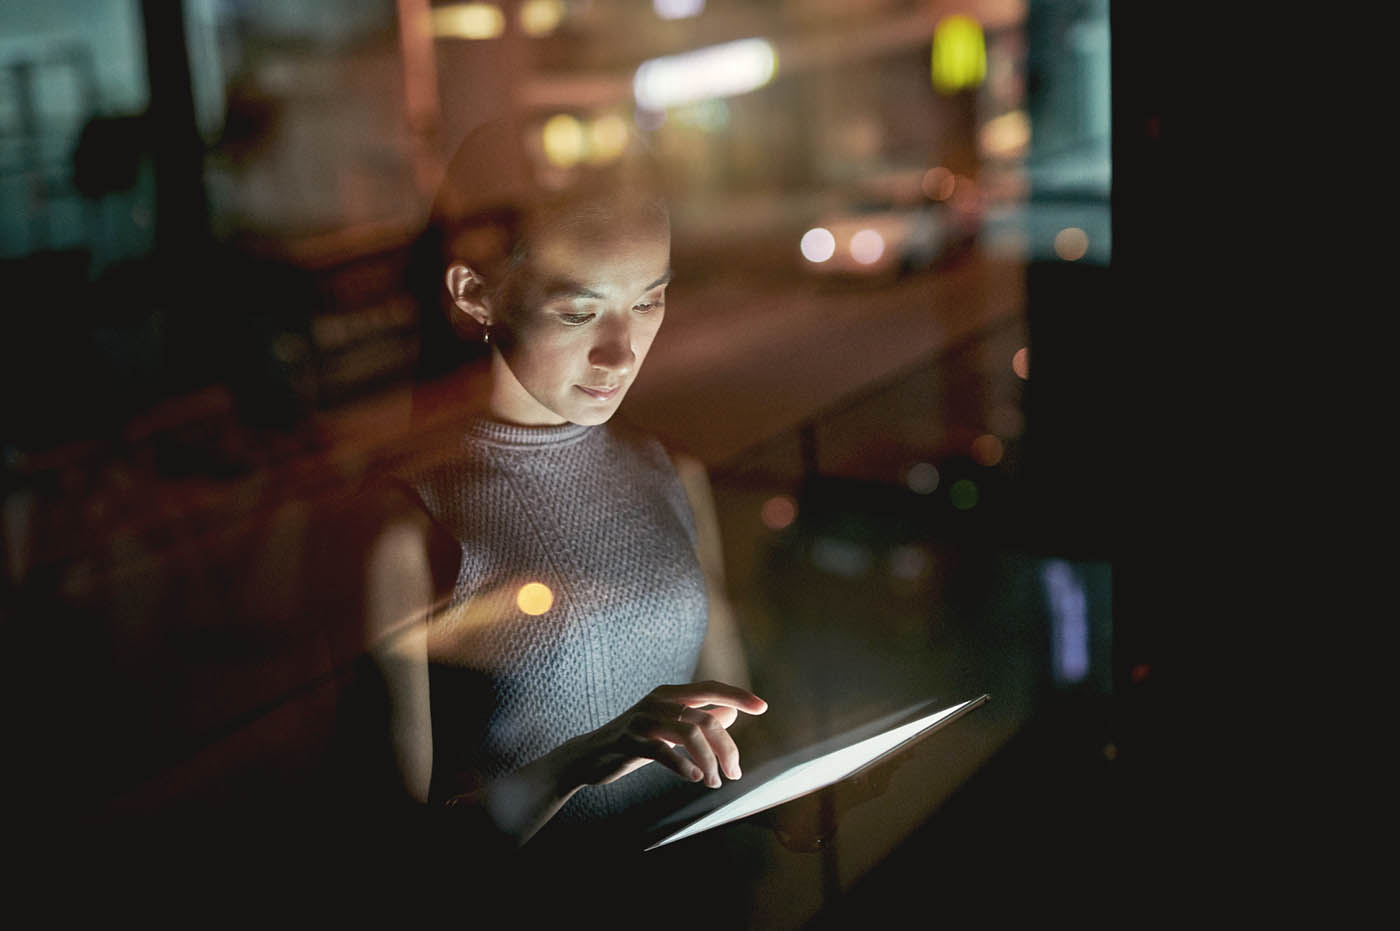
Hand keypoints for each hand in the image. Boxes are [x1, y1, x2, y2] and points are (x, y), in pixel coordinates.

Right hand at [560, 681, 767, 791]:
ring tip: (715, 782)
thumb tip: (732, 712)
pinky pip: (664, 751)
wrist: (589, 756)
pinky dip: (684, 766)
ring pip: (690, 734)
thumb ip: (698, 718)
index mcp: (669, 694)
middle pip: (706, 719)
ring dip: (709, 762)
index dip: (737, 695)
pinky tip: (696, 779)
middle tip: (734, 773)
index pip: (710, 688)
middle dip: (726, 748)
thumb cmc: (634, 742)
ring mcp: (642, 720)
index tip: (762, 707)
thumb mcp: (668, 728)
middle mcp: (657, 701)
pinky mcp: (630, 741)